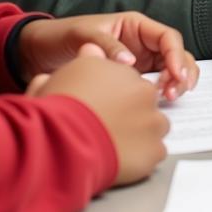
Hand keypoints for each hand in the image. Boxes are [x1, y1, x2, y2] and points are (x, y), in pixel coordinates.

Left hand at [18, 13, 198, 100]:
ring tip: (168, 99)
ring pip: (170, 71)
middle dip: (180, 72)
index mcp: (135, 26)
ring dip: (175, 83)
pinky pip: (154, 85)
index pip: (167, 37)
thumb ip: (107, 46)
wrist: (36, 54)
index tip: (175, 74)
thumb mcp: (83, 35)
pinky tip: (157, 103)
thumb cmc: (61, 37)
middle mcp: (142, 43)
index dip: (176, 55)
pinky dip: (161, 93)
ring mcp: (139, 62)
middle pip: (175, 55)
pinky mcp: (131, 80)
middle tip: (173, 92)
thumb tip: (131, 62)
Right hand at [26, 55, 168, 185]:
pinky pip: (154, 151)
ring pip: (152, 125)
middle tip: (105, 126)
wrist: (60, 143)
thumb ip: (84, 59)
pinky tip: (120, 159)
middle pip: (142, 100)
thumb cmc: (57, 109)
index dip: (112, 93)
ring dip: (138, 133)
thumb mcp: (64, 72)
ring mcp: (152, 120)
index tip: (101, 105)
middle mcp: (143, 90)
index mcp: (123, 70)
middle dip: (128, 111)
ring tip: (112, 144)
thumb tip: (91, 51)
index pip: (126, 79)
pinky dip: (140, 156)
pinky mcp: (154, 149)